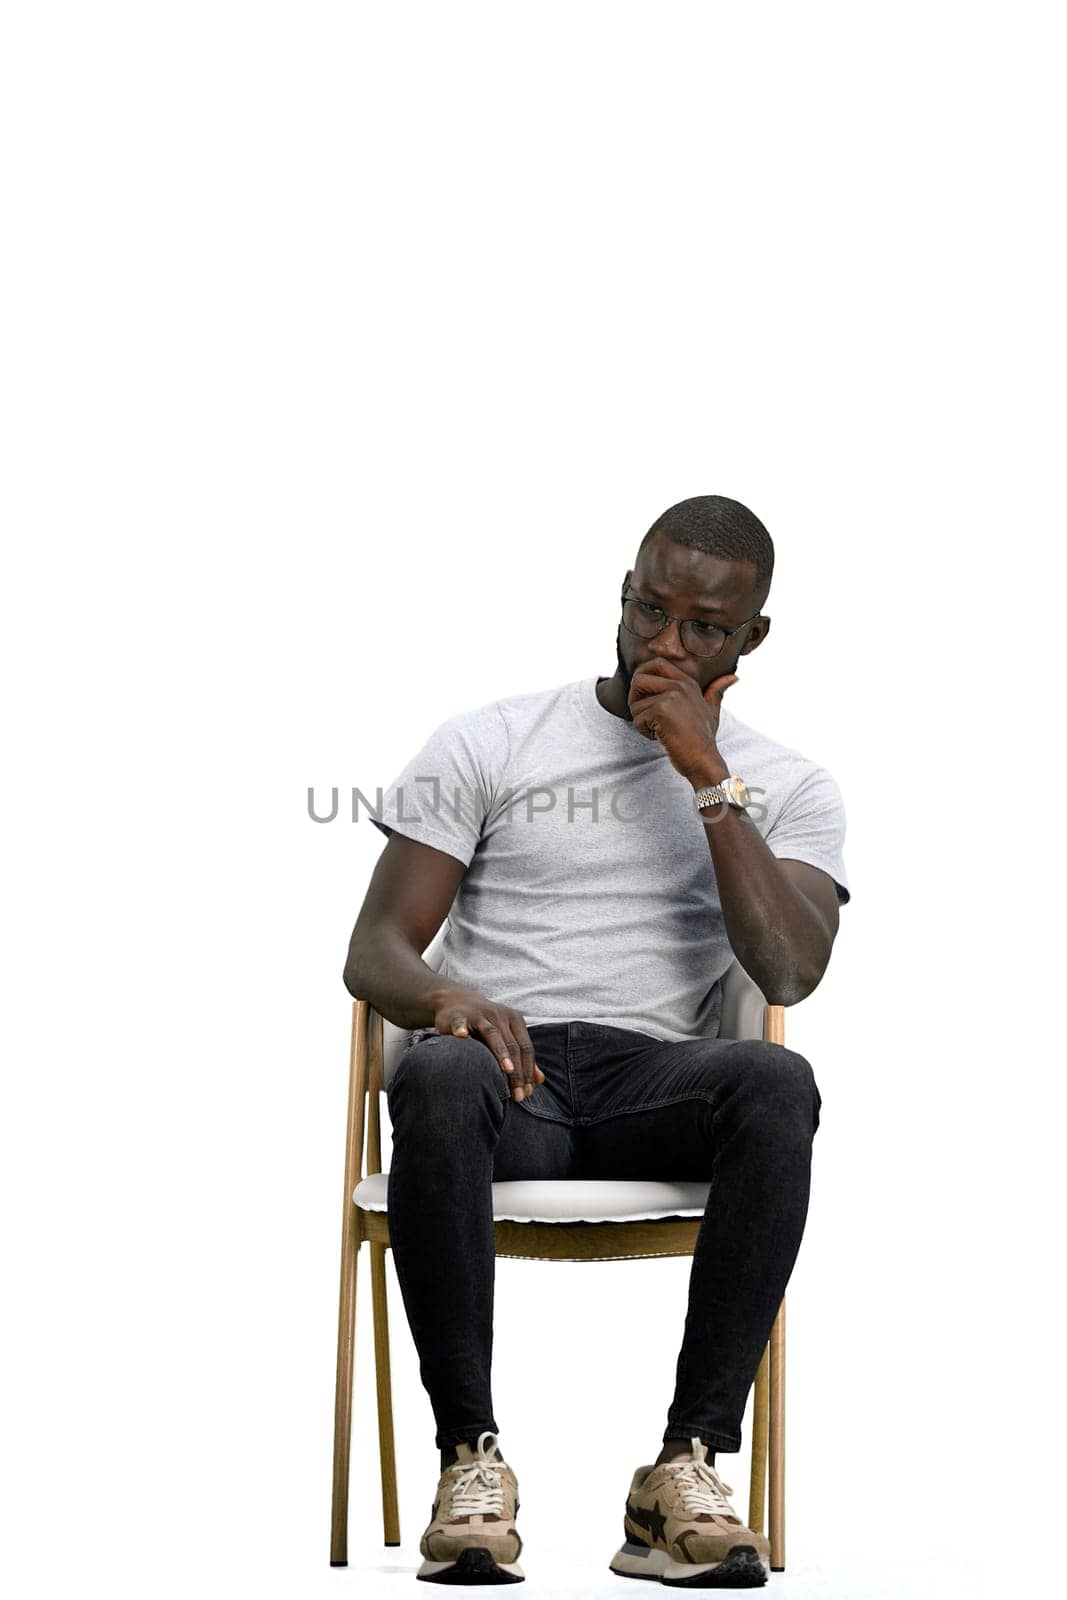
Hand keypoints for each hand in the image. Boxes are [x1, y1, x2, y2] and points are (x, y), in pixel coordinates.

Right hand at [433, 988, 545, 1102]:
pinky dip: (461, 1028)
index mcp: (515, 1020)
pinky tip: (462, 1036)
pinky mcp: (458, 1016)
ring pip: (493, 1033)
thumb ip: (522, 1057)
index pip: (526, 1048)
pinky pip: (460, 1022)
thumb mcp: (507, 1036)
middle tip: (518, 1095)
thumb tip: (540, 1081)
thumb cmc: (485, 1025)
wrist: (457, 1002)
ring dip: (501, 1052)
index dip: (528, 1071)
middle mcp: (499, 1015)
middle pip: (513, 1045)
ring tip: (507, 1070)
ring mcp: (479, 1014)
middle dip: (517, 1071)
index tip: (528, 1092)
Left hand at [627, 657, 736, 781]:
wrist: (704, 761)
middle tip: (646, 715)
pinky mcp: (661, 712)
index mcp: (687, 682)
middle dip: (634, 698)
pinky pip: (637, 720)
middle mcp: (679, 685)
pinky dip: (644, 732)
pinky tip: (661, 737)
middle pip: (638, 679)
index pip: (656, 663)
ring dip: (641, 720)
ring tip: (660, 730)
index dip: (642, 676)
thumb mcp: (712, 711)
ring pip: (635, 704)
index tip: (645, 695)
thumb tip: (735, 677)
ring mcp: (670, 697)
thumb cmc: (704, 739)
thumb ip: (716, 692)